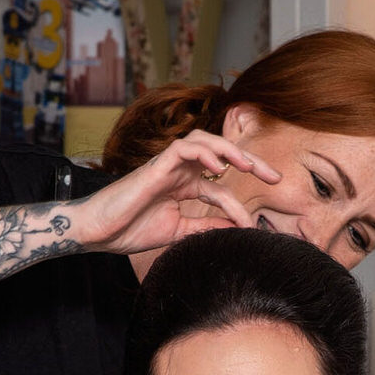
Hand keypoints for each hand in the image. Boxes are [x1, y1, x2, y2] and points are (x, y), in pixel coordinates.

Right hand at [72, 131, 281, 255]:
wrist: (99, 232)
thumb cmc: (131, 230)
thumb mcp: (179, 232)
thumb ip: (206, 227)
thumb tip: (237, 229)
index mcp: (186, 187)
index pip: (221, 187)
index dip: (239, 205)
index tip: (255, 225)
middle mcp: (180, 172)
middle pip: (222, 156)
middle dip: (251, 163)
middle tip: (275, 177)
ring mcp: (169, 165)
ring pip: (205, 142)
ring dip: (230, 151)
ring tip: (250, 166)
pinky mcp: (156, 164)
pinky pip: (184, 148)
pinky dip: (204, 152)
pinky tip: (219, 166)